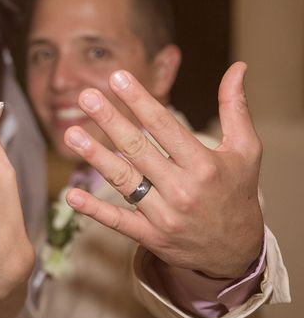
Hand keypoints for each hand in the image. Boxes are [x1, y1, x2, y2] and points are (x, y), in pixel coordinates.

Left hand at [63, 62, 263, 278]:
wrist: (235, 251)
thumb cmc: (237, 193)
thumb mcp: (246, 150)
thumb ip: (235, 108)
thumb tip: (237, 67)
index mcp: (204, 165)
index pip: (164, 126)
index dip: (139, 101)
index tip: (117, 78)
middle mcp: (183, 189)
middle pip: (138, 149)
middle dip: (110, 121)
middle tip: (86, 97)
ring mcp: (164, 215)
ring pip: (124, 181)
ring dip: (96, 157)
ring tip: (71, 134)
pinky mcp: (151, 237)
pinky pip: (118, 221)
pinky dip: (94, 209)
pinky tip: (72, 194)